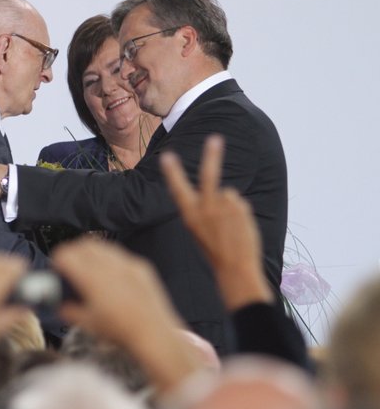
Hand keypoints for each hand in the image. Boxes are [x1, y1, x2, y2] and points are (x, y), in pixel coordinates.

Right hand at [52, 238, 200, 391]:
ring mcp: (127, 264)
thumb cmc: (122, 330)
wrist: (155, 334)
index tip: (57, 269)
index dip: (57, 261)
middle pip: (82, 245)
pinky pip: (119, 254)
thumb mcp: (87, 324)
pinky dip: (109, 259)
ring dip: (90, 254)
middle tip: (69, 267)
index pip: (66, 254)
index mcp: (92, 279)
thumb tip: (60, 305)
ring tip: (89, 270)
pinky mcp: (141, 266)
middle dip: (73, 253)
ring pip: (102, 246)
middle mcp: (110, 266)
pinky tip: (110, 276)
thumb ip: (68, 310)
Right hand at [160, 136, 270, 309]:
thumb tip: (225, 192)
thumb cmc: (215, 252)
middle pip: (209, 176)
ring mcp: (225, 207)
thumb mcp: (200, 232)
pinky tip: (239, 229)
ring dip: (231, 207)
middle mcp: (206, 208)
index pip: (178, 189)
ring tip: (231, 228)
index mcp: (190, 216)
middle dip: (211, 155)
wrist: (234, 269)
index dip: (172, 172)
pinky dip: (241, 214)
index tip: (167, 156)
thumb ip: (206, 211)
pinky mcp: (241, 209)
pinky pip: (240, 204)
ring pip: (228, 195)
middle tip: (215, 139)